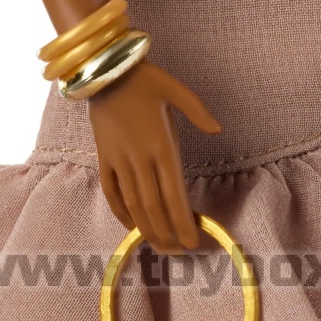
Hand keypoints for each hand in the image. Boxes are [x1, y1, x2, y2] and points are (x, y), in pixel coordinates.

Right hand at [87, 60, 221, 254]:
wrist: (102, 68)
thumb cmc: (143, 78)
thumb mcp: (176, 89)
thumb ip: (198, 111)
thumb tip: (218, 130)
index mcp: (160, 145)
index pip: (173, 195)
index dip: (182, 222)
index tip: (193, 242)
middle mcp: (139, 158)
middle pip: (153, 207)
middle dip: (167, 233)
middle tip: (179, 252)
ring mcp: (118, 160)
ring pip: (133, 204)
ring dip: (146, 228)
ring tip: (160, 246)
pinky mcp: (103, 157)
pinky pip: (111, 191)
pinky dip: (120, 211)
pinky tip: (132, 226)